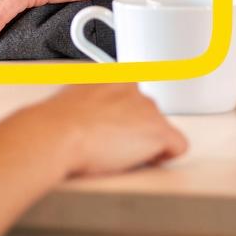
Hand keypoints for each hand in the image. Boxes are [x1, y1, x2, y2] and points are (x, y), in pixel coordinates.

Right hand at [32, 84, 188, 176]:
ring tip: (118, 154)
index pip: (130, 96)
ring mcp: (148, 107)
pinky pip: (177, 145)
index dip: (123, 117)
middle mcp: (134, 86)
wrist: (59, 133)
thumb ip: (90, 99)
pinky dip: (165, 155)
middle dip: (134, 129)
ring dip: (144, 142)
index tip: (113, 128)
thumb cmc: (58, 121)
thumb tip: (89, 111)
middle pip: (145, 112)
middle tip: (112, 144)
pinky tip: (146, 160)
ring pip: (158, 129)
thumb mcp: (71, 97)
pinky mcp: (158, 130)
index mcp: (113, 75)